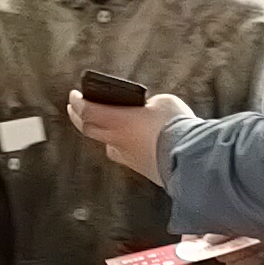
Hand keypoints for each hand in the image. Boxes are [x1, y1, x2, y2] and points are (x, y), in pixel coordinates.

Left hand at [65, 88, 184, 179]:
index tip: (74, 96)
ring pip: (105, 145)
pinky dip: (119, 146)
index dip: (77, 102)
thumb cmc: (176, 127)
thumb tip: (146, 109)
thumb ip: (148, 104)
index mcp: (118, 121)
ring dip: (98, 134)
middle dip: (78, 118)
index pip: (87, 111)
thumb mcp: (163, 102)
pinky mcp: (140, 168)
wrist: (189, 157)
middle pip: (88, 130)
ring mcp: (127, 157)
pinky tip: (127, 142)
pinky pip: (123, 156)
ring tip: (101, 125)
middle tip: (75, 110)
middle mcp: (117, 140)